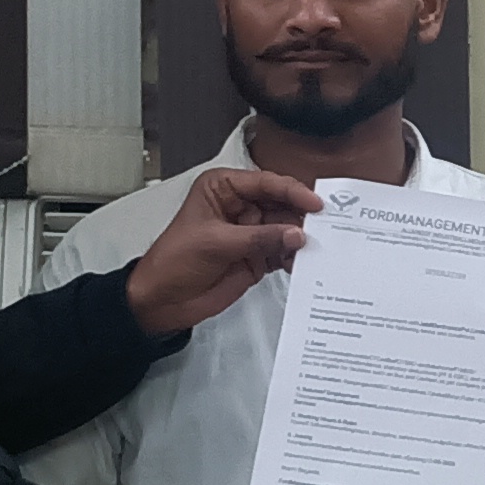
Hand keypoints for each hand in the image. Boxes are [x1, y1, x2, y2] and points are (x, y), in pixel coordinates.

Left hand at [125, 166, 316, 334]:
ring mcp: (249, 232)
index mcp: (223, 188)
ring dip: (300, 238)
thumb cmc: (172, 261)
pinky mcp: (256, 257)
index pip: (264, 183)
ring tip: (314, 247)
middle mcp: (239, 206)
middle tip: (323, 227)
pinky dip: (294, 258)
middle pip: (281, 203)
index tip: (314, 203)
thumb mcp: (216, 243)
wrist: (162, 300)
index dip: (291, 191)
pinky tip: (300, 263)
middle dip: (301, 215)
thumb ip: (259, 238)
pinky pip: (283, 252)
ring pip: (286, 228)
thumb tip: (295, 234)